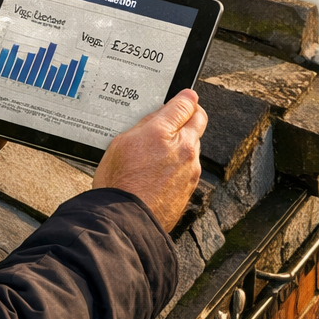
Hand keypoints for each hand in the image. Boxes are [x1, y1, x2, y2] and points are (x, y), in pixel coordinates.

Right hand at [94, 89, 205, 231]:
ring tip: (160, 153)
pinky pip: (190, 168)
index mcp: (165, 133)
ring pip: (194, 146)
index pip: (186, 104)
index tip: (184, 98)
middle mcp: (185, 150)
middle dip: (191, 116)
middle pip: (199, 121)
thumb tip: (161, 114)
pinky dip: (181, 165)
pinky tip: (162, 173)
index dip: (185, 98)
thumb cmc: (118, 184)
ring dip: (184, 144)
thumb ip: (146, 124)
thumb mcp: (121, 143)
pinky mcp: (190, 188)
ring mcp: (191, 171)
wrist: (125, 221)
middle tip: (179, 117)